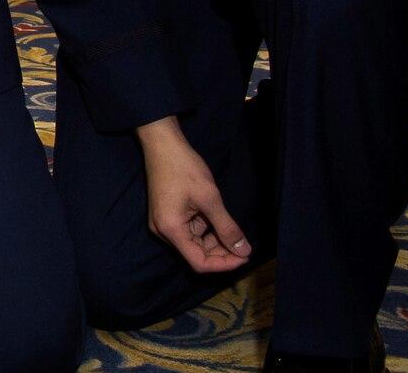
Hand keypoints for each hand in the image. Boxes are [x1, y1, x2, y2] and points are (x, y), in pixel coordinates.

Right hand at [138, 117, 251, 272]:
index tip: (245, 256)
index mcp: (171, 230)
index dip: (224, 264)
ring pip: (193, 244)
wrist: (162, 144)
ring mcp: (163, 224)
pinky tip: (216, 219)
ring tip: (231, 229)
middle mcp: (163, 232)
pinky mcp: (166, 216)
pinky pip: (188, 231)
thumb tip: (245, 251)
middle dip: (221, 252)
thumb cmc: (185, 169)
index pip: (199, 263)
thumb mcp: (210, 198)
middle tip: (242, 243)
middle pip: (196, 255)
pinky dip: (205, 230)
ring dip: (214, 241)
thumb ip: (227, 228)